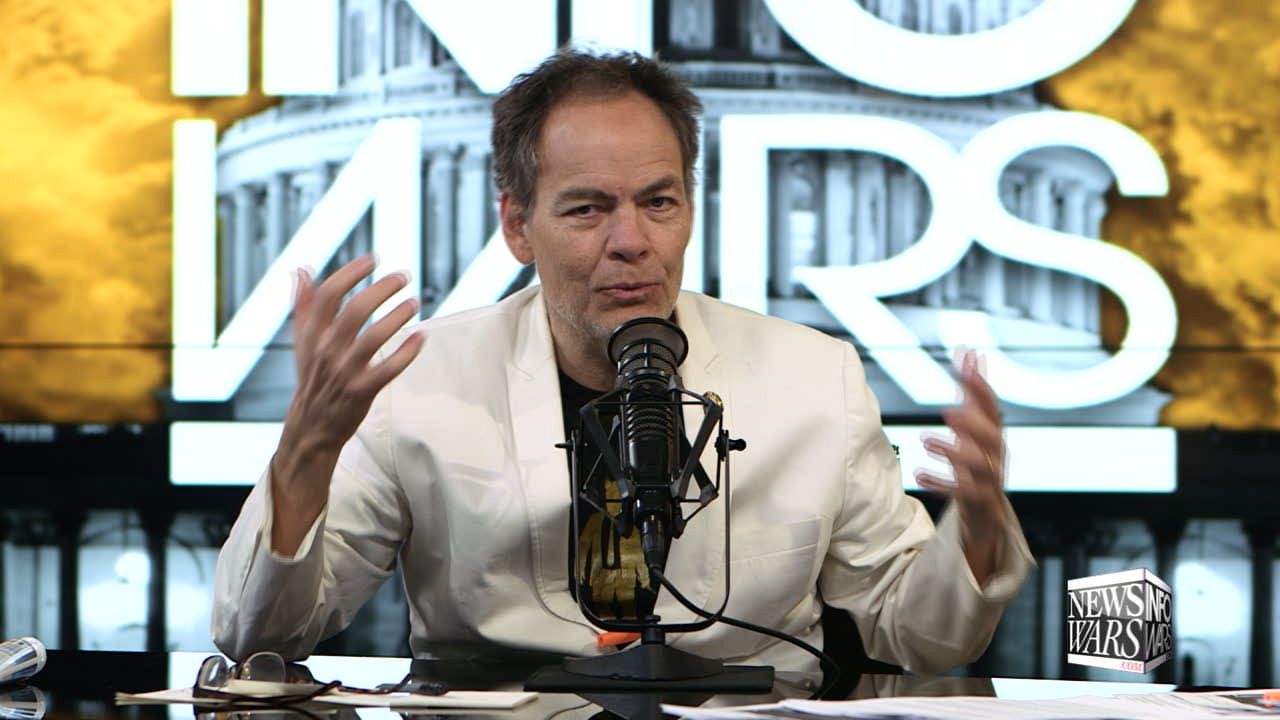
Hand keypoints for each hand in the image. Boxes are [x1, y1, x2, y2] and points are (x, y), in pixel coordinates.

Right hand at [270, 255, 424, 553]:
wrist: (311, 428)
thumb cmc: (312, 379)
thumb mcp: (303, 342)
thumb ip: (305, 306)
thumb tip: (299, 270)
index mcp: (312, 334)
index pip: (329, 294)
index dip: (351, 273)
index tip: (373, 258)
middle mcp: (326, 350)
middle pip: (354, 310)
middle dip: (381, 289)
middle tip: (403, 276)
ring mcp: (343, 372)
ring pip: (373, 338)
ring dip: (397, 317)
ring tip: (415, 302)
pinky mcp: (361, 392)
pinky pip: (388, 369)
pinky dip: (406, 352)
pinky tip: (421, 337)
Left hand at [915, 350, 1009, 585]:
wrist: (984, 517)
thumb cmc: (976, 467)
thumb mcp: (972, 429)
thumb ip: (971, 395)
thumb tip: (971, 354)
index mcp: (993, 438)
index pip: (993, 409)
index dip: (981, 388)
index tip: (967, 365)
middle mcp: (996, 458)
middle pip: (994, 439)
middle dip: (973, 425)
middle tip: (947, 412)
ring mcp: (990, 483)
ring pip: (981, 468)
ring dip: (955, 453)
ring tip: (928, 441)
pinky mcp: (979, 505)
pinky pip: (964, 495)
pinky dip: (942, 483)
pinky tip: (919, 475)